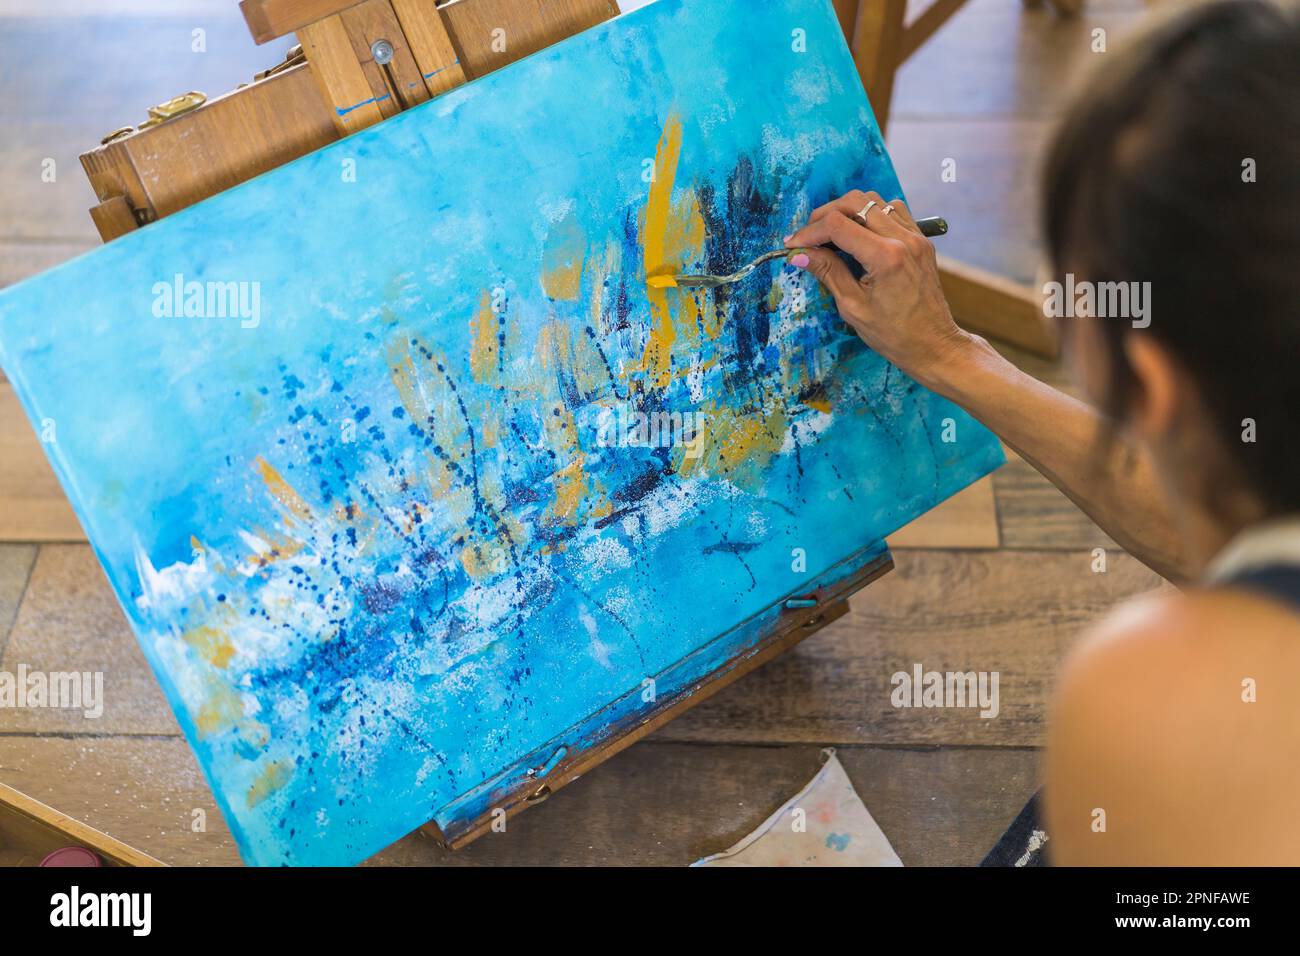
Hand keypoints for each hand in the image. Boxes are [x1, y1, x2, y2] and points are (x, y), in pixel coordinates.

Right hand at [786, 190, 974, 388]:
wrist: (933, 344)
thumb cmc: (894, 334)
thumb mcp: (852, 306)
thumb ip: (827, 272)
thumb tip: (799, 254)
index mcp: (885, 257)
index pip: (837, 225)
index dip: (809, 232)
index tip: (793, 245)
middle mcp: (903, 239)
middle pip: (855, 202)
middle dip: (825, 214)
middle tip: (808, 236)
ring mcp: (915, 237)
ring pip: (874, 200)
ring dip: (848, 211)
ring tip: (831, 233)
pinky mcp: (921, 240)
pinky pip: (893, 210)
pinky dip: (871, 214)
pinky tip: (859, 233)